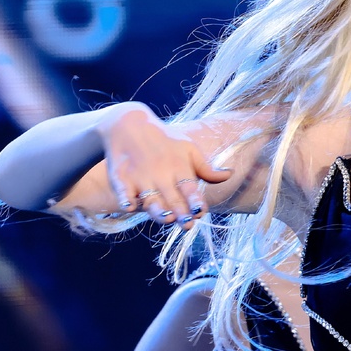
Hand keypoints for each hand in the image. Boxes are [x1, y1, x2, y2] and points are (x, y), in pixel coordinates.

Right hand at [98, 103, 231, 227]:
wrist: (129, 125)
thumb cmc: (165, 141)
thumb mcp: (188, 149)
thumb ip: (206, 168)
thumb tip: (229, 175)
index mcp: (179, 167)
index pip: (189, 187)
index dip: (195, 200)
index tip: (200, 212)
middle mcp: (160, 173)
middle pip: (171, 197)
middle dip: (180, 212)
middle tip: (188, 226)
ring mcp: (140, 176)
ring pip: (149, 198)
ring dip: (157, 209)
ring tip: (166, 218)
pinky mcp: (121, 177)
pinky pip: (123, 190)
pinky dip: (125, 197)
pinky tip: (128, 206)